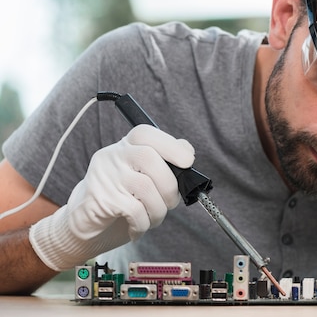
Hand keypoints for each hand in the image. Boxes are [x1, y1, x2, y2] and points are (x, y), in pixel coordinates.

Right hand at [29, 124, 194, 270]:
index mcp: (125, 147)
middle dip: (170, 185)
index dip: (171, 145)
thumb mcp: (143, 178)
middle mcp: (112, 156)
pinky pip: (134, 210)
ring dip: (158, 210)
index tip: (188, 161)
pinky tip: (137, 228)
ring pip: (145, 187)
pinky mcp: (99, 199)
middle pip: (149, 158)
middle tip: (171, 203)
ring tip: (153, 218)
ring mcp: (103, 176)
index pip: (145, 133)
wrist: (83, 227)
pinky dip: (143, 224)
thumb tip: (187, 151)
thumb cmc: (121, 200)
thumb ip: (164, 163)